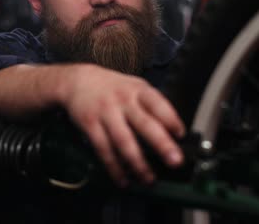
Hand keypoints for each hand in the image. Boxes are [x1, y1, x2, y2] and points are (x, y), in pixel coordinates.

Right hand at [63, 64, 184, 186]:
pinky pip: (104, 149)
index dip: (171, 119)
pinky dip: (114, 167)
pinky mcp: (90, 125)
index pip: (158, 104)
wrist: (77, 80)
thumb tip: (172, 133)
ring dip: (138, 163)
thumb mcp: (134, 87)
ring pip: (124, 141)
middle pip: (144, 124)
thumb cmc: (112, 87)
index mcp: (138, 90)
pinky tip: (123, 179)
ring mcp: (106, 113)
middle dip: (161, 144)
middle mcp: (123, 101)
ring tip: (148, 178)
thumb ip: (151, 106)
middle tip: (175, 160)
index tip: (181, 135)